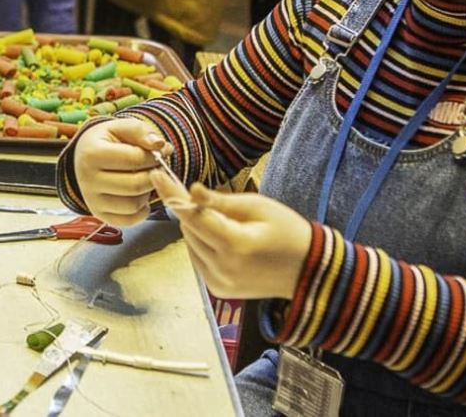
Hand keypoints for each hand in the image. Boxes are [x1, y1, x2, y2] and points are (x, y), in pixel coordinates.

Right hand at [71, 117, 170, 226]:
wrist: (86, 156)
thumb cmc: (108, 141)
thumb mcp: (122, 127)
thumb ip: (142, 132)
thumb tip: (160, 145)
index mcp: (92, 154)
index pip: (134, 159)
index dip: (153, 157)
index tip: (156, 153)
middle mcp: (87, 180)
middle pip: (135, 185)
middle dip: (154, 176)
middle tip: (156, 168)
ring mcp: (92, 200)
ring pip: (133, 205)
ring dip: (148, 193)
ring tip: (145, 179)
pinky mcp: (100, 214)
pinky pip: (129, 220)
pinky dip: (142, 210)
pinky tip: (140, 195)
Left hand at [150, 170, 312, 299]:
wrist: (309, 271)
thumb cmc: (288, 231)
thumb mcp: (258, 207)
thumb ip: (220, 201)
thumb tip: (191, 191)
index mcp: (235, 246)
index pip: (192, 216)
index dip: (173, 194)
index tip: (157, 175)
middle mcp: (222, 269)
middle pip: (189, 230)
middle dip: (191, 211)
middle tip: (205, 199)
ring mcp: (218, 283)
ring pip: (190, 244)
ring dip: (197, 228)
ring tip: (227, 224)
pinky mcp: (218, 289)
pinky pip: (198, 259)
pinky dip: (203, 245)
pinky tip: (225, 239)